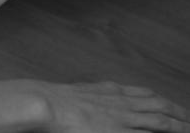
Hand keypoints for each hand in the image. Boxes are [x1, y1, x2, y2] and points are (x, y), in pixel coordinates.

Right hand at [0, 80, 188, 132]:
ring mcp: (121, 117)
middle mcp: (120, 102)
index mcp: (109, 91)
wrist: (44, 103)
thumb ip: (90, 96)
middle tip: (189, 119)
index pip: (144, 95)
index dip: (161, 101)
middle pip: (157, 106)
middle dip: (177, 113)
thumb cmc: (52, 100)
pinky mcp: (118, 131)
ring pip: (159, 121)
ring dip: (178, 125)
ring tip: (188, 128)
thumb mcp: (75, 94)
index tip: (171, 106)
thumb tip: (90, 100)